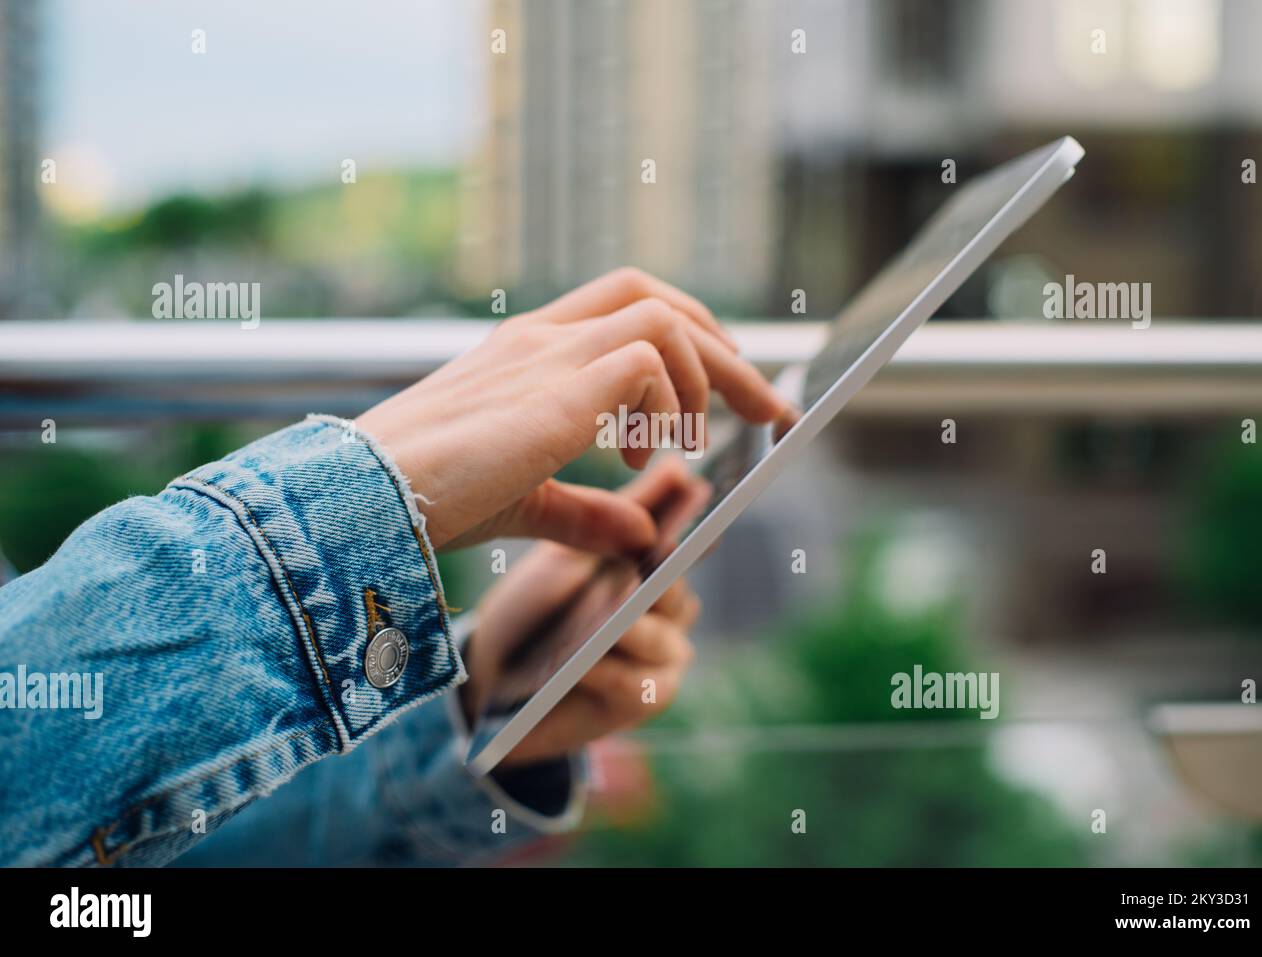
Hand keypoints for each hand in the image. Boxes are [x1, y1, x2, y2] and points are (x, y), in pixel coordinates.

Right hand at [355, 268, 786, 555]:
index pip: (626, 304)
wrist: (361, 499)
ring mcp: (546, 355)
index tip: (723, 390)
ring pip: (663, 318)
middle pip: (658, 298)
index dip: (689, 336)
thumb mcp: (523, 504)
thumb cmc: (427, 498)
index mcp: (528, 351)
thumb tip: (642, 530)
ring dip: (703, 377)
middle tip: (767, 405)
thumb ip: (584, 512)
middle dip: (727, 349)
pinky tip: (646, 454)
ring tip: (694, 443)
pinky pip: (646, 360)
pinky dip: (667, 405)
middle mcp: (540, 339)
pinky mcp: (555, 387)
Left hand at [462, 460, 704, 766]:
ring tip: (604, 618)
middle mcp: (675, 615)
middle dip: (647, 581)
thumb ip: (623, 514)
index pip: (688, 545)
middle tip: (635, 564)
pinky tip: (581, 662)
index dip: (685, 533)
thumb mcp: (575, 550)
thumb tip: (682, 469)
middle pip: (673, 591)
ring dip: (625, 629)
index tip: (669, 520)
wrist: (497, 673)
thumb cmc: (541, 605)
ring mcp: (664, 661)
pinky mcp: (642, 702)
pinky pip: (634, 683)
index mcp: (663, 570)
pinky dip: (605, 671)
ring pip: (657, 638)